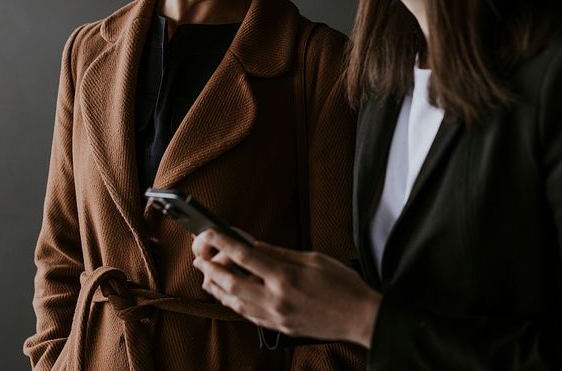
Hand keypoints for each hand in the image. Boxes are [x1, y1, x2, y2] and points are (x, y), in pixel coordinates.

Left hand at [191, 228, 381, 346]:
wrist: (360, 318)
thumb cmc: (343, 286)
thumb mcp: (313, 259)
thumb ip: (279, 253)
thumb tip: (254, 246)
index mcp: (286, 277)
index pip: (245, 256)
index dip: (222, 242)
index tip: (209, 233)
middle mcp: (276, 299)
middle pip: (231, 283)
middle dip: (211, 268)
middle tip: (200, 257)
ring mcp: (276, 317)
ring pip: (235, 303)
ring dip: (217, 288)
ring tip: (207, 276)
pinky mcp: (280, 328)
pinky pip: (249, 315)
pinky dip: (234, 303)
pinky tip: (229, 296)